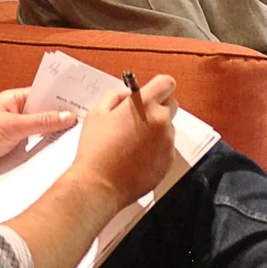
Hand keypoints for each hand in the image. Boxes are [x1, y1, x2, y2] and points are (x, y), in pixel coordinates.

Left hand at [0, 88, 77, 185]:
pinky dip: (45, 153)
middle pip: (46, 115)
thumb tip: (67, 115)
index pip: (45, 94)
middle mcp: (16, 116)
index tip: (85, 100)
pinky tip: (58, 157)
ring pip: (42, 134)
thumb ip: (41, 121)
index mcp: (14, 101)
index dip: (64, 96)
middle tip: (87, 123)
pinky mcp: (13, 152)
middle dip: (63, 119)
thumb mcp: (12, 126)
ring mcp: (15, 135)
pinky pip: (34, 150)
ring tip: (76, 141)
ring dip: (54, 139)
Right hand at [69, 75, 177, 215]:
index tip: (150, 93)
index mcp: (144, 105)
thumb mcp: (97, 113)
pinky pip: (166, 148)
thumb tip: (129, 94)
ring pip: (167, 128)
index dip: (158, 87)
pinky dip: (156, 149)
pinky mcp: (169, 160)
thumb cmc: (95, 149)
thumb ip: (116, 96)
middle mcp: (161, 121)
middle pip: (171, 105)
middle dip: (157, 108)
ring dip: (155, 130)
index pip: (166, 83)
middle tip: (137, 119)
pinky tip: (136, 157)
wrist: (99, 184)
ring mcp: (167, 142)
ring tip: (131, 143)